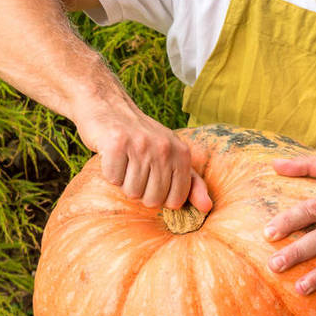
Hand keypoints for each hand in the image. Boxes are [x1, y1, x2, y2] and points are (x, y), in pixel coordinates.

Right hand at [75, 100, 211, 211]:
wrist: (109, 107)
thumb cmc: (142, 138)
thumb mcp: (172, 156)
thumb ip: (191, 183)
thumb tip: (206, 208)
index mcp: (182, 152)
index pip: (175, 200)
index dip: (161, 197)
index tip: (154, 179)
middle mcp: (164, 147)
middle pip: (153, 200)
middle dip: (141, 191)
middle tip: (136, 168)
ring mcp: (141, 144)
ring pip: (132, 192)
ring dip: (124, 182)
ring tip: (125, 161)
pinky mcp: (117, 143)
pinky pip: (113, 180)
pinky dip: (110, 173)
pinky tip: (113, 156)